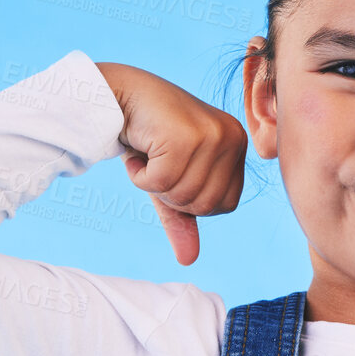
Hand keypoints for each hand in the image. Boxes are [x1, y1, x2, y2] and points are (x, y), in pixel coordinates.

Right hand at [95, 62, 248, 265]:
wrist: (118, 95)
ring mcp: (212, 135)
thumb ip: (183, 217)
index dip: (192, 201)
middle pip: (206, 204)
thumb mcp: (170, 180)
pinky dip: (140, 175)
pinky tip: (138, 151)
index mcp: (237, 145)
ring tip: (148, 154)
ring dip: (154, 183)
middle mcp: (232, 138)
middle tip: (156, 164)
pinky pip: (161, 183)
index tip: (172, 172)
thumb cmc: (147, 136)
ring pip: (183, 194)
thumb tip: (190, 260)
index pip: (226, 205)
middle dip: (171, 193)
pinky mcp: (185, 135)